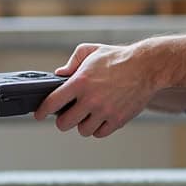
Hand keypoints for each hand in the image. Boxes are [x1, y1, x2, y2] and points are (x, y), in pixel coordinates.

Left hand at [33, 42, 160, 137]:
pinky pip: (100, 133)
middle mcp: (90, 99)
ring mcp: (104, 111)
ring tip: (86, 115)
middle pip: (64, 123)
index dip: (42, 111)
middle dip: (62, 120)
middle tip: (66, 115)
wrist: (146, 67)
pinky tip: (99, 119)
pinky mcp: (118, 120)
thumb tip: (59, 74)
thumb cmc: (117, 57)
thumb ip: (72, 62)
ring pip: (82, 131)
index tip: (39, 114)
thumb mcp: (91, 51)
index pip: (52, 102)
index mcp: (80, 82)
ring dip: (82, 124)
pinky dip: (97, 128)